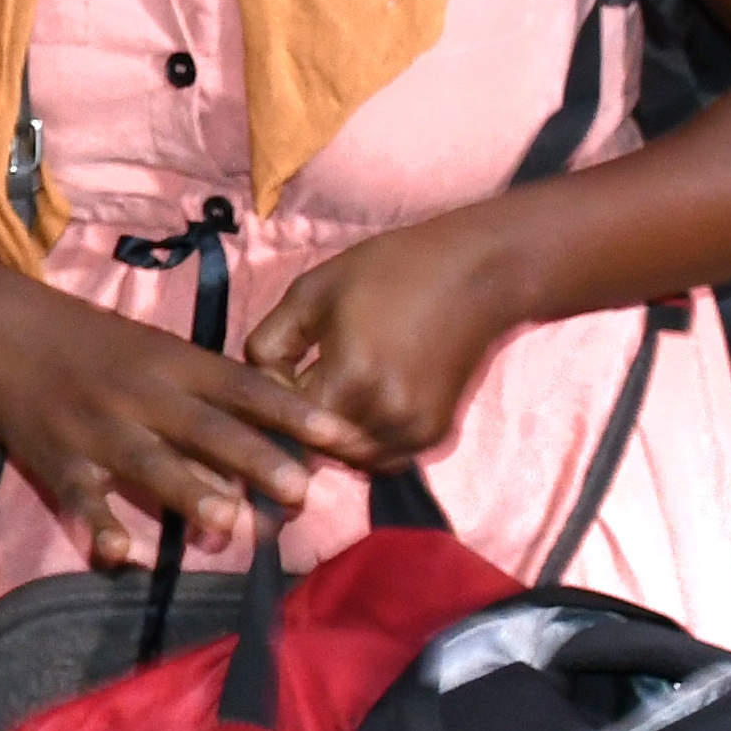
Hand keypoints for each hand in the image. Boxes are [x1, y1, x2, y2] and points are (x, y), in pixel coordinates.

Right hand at [0, 264, 366, 565]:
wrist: (0, 323)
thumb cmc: (90, 340)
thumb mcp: (152, 349)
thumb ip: (205, 392)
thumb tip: (272, 438)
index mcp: (172, 361)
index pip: (244, 386)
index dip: (292, 410)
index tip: (339, 435)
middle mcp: (142, 393)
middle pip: (206, 427)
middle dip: (255, 458)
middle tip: (301, 490)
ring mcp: (98, 426)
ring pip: (151, 462)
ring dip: (190, 492)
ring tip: (229, 524)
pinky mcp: (57, 458)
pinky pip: (81, 496)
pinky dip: (99, 524)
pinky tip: (121, 555)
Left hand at [245, 222, 532, 465]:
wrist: (474, 275)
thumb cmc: (388, 271)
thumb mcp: (312, 291)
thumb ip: (270, 341)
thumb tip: (256, 381)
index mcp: (351, 378)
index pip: (286, 420)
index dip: (271, 401)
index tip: (277, 373)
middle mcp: (384, 417)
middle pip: (315, 448)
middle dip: (297, 425)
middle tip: (297, 386)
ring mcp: (414, 433)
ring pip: (348, 460)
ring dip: (330, 438)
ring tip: (329, 393)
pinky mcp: (435, 437)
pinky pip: (382, 459)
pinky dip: (363, 442)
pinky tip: (360, 405)